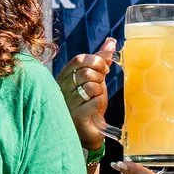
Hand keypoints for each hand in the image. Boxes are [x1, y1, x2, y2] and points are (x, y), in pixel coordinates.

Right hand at [59, 39, 113, 155]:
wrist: (89, 131)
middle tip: (100, 86)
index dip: (96, 61)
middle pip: (86, 72)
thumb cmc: (90, 104)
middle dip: (100, 77)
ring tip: (95, 99)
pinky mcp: (75, 117)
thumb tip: (111, 42)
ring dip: (100, 92)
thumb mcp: (95, 79)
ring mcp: (67, 103)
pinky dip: (100, 103)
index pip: (79, 59)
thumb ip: (100, 60)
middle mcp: (61, 89)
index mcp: (64, 77)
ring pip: (91, 87)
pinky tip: (95, 109)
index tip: (104, 69)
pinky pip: (95, 101)